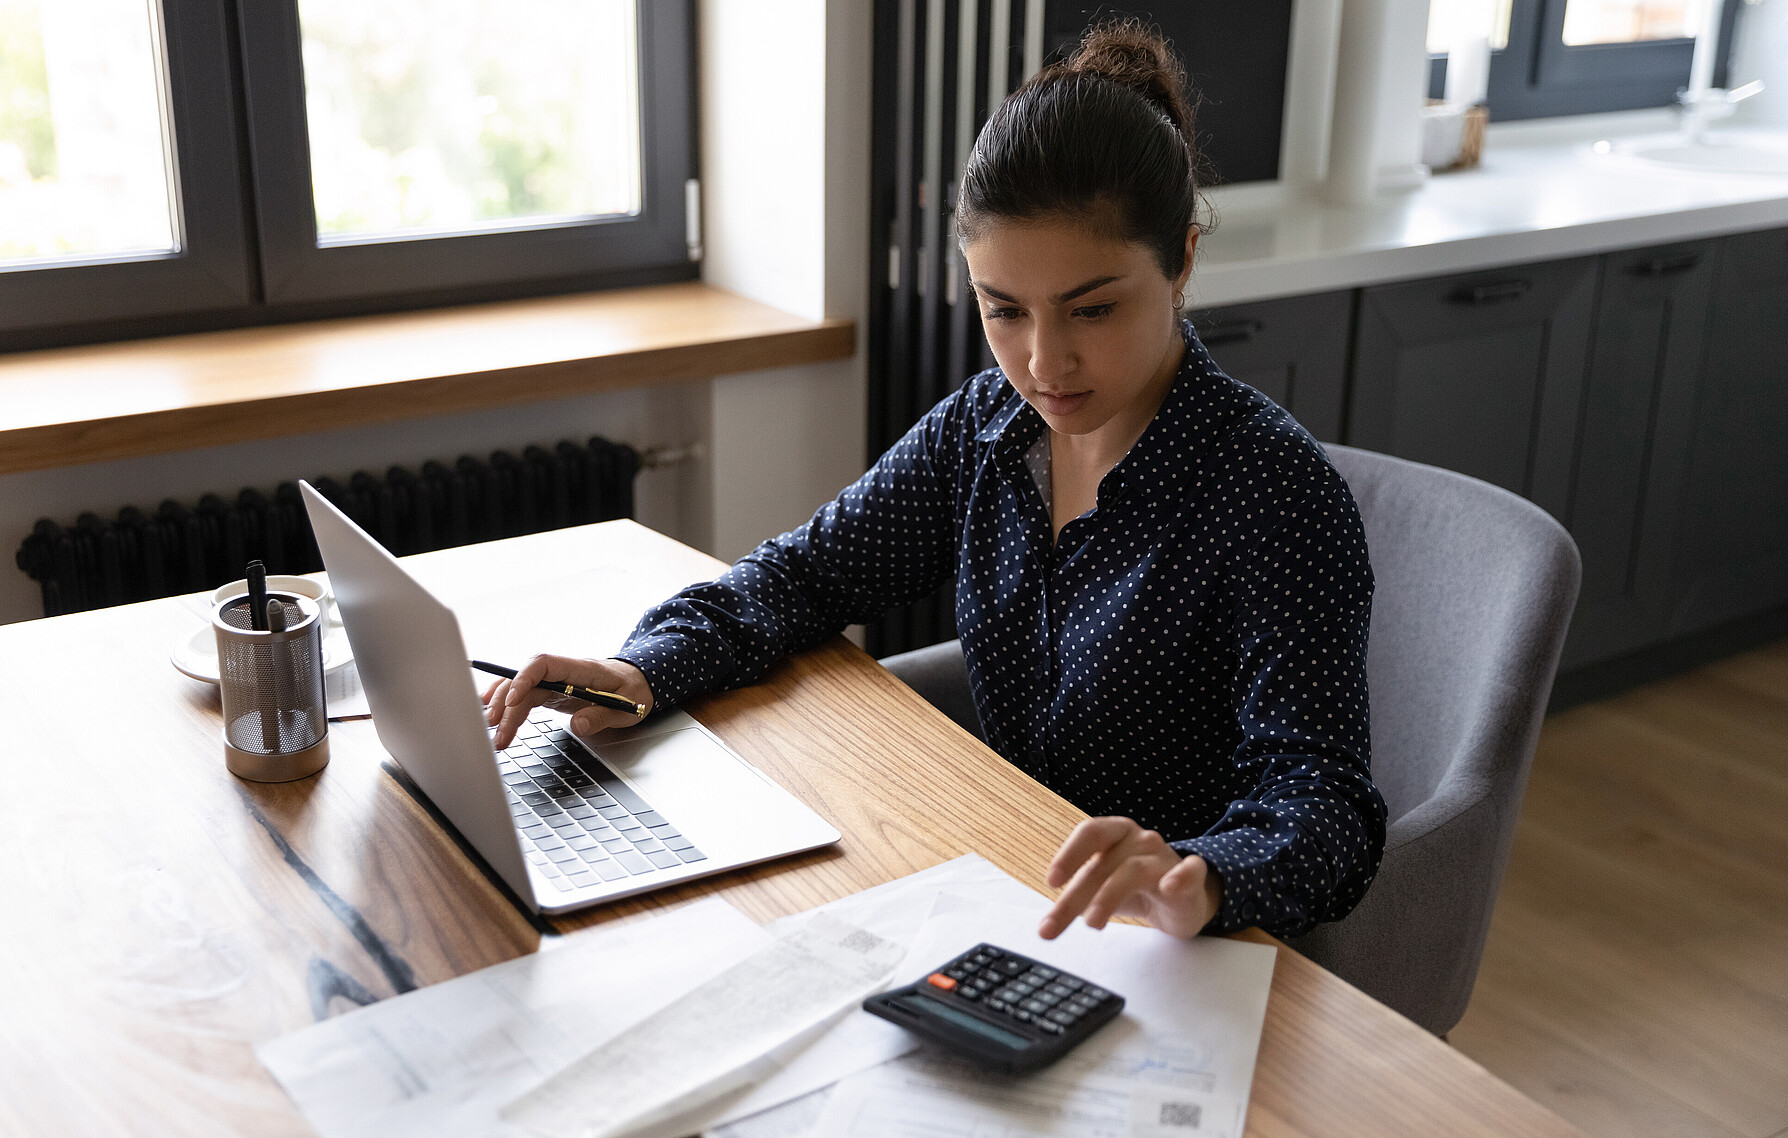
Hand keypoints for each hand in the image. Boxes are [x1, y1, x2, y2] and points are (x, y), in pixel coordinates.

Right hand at [483, 655, 655, 749]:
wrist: (639, 682)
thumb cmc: (634, 690)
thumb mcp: (627, 707)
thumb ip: (602, 716)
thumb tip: (578, 724)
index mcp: (581, 668)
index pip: (544, 663)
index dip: (524, 678)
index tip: (513, 700)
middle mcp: (563, 672)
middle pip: (526, 681)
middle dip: (508, 704)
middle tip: (498, 731)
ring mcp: (556, 681)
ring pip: (521, 689)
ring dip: (503, 707)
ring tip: (491, 730)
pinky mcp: (552, 692)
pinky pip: (525, 695)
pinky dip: (508, 704)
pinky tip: (492, 713)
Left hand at [1038, 817, 1223, 939]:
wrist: (1184, 898)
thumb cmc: (1136, 887)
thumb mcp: (1102, 888)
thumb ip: (1078, 898)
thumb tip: (1048, 923)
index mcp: (1116, 833)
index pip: (1090, 832)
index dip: (1069, 854)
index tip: (1051, 882)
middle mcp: (1140, 839)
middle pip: (1104, 863)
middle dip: (1075, 896)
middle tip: (1052, 926)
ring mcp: (1165, 856)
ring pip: (1133, 870)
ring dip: (1108, 896)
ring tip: (1091, 923)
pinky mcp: (1192, 876)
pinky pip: (1190, 870)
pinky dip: (1181, 877)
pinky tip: (1170, 887)